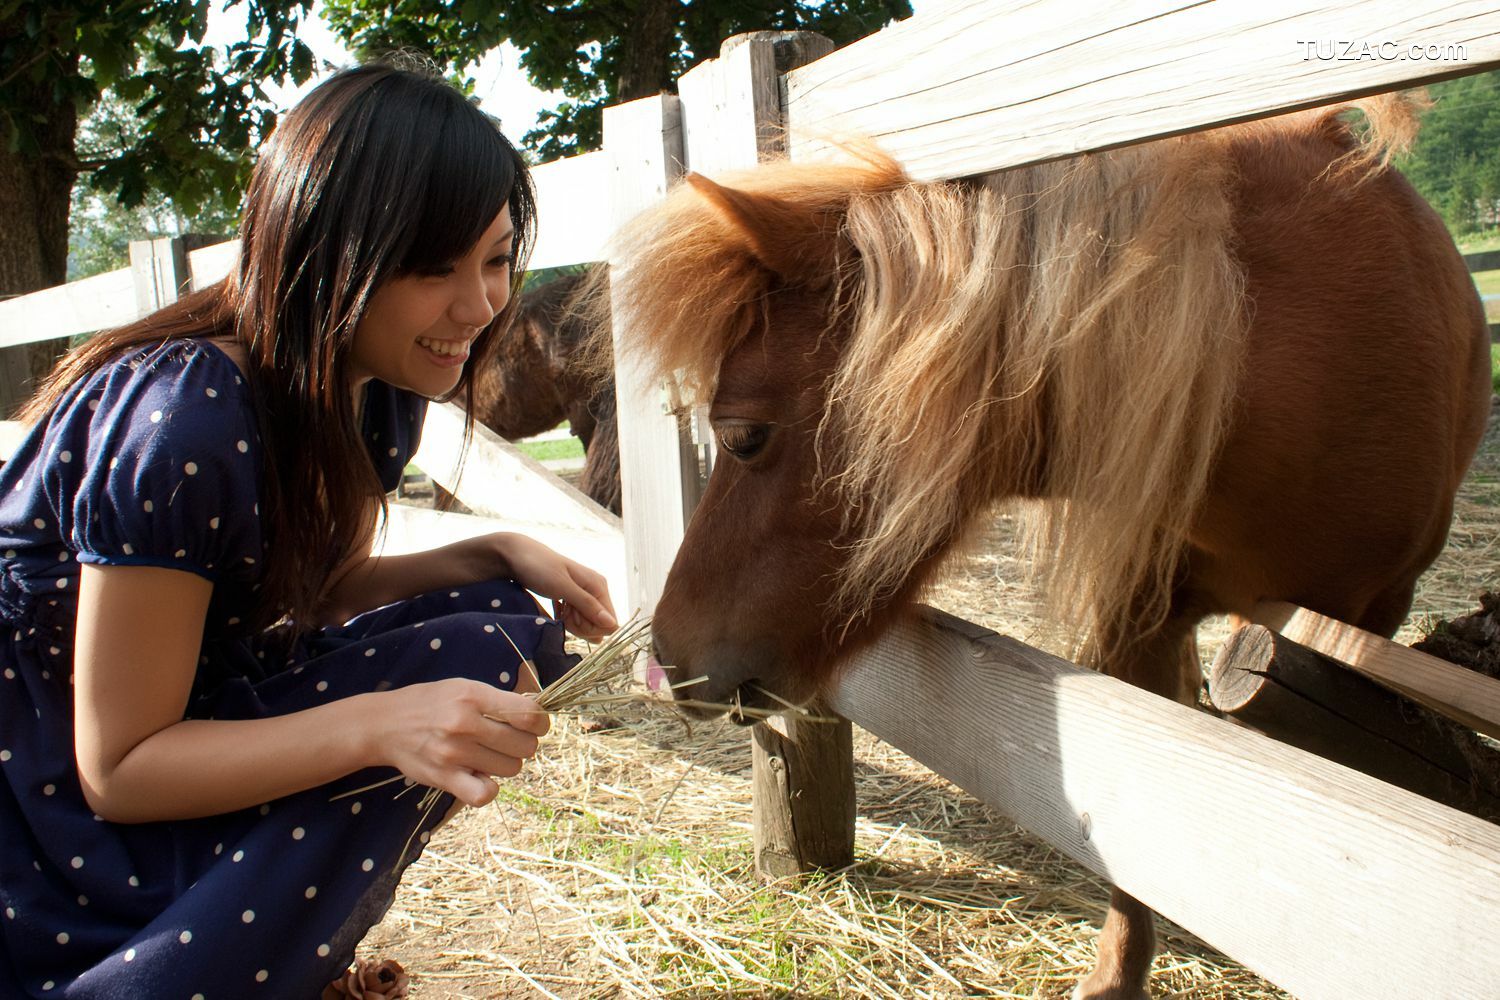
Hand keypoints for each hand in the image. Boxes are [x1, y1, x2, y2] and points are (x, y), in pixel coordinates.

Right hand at [377, 678, 551, 806]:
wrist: (384, 725)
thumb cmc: (430, 703)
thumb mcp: (464, 687)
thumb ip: (498, 699)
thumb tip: (537, 712)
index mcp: (473, 696)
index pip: (528, 714)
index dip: (541, 722)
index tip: (536, 725)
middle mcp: (465, 723)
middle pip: (525, 745)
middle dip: (524, 743)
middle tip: (508, 741)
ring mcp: (454, 753)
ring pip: (511, 768)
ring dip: (507, 764)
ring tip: (490, 755)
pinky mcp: (444, 777)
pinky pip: (483, 794)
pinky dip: (489, 789)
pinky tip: (481, 777)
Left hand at [494, 534, 618, 641]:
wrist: (515, 555)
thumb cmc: (538, 567)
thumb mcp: (562, 587)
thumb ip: (588, 606)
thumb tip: (614, 625)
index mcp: (598, 585)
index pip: (609, 622)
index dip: (591, 628)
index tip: (572, 620)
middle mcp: (595, 589)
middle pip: (597, 624)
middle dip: (579, 626)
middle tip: (562, 612)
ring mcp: (583, 593)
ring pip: (585, 623)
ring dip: (571, 622)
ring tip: (558, 609)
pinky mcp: (571, 597)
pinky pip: (575, 617)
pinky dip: (565, 618)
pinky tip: (556, 610)